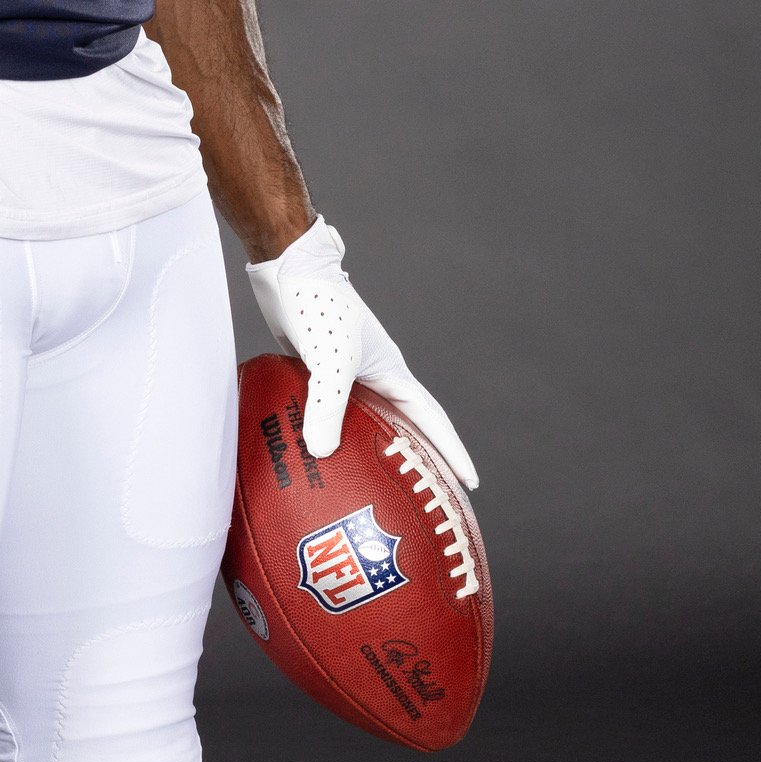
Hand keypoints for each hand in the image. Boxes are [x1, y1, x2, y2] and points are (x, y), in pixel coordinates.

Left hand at [245, 217, 478, 487]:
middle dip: (422, 457)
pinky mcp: (316, 368)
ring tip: (373, 481)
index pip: (432, 421)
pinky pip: (331, 410)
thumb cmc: (318, 305)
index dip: (452, 453)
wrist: (289, 267)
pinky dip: (331, 432)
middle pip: (407, 425)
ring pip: (368, 420)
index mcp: (393, 374)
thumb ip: (328, 405)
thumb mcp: (329, 360)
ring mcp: (346, 371)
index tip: (471, 484)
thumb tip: (324, 452)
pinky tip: (313, 452)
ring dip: (375, 447)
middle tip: (431, 494)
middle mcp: (375, 374)